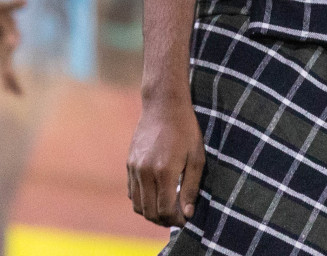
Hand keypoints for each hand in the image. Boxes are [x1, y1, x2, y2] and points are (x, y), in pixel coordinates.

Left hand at [0, 0, 26, 94]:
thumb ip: (11, 5)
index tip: (12, 43)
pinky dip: (5, 79)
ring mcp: (4, 49)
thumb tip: (26, 0)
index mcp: (11, 29)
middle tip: (11, 78)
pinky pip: (2, 68)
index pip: (11, 39)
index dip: (11, 41)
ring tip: (17, 94)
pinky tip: (9, 91)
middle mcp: (10, 41)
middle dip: (11, 70)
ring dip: (10, 80)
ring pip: (7, 67)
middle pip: (10, 58)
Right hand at [128, 97, 204, 225]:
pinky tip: (155, 195)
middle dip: (164, 220)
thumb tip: (188, 213)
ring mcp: (134, 168)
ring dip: (151, 213)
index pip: (165, 210)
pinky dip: (142, 200)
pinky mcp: (129, 164)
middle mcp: (145, 172)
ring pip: (137, 205)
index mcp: (165, 171)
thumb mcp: (197, 157)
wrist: (163, 105)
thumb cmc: (186, 130)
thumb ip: (192, 187)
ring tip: (166, 209)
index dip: (176, 220)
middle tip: (177, 217)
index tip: (186, 218)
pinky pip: (132, 192)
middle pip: (149, 212)